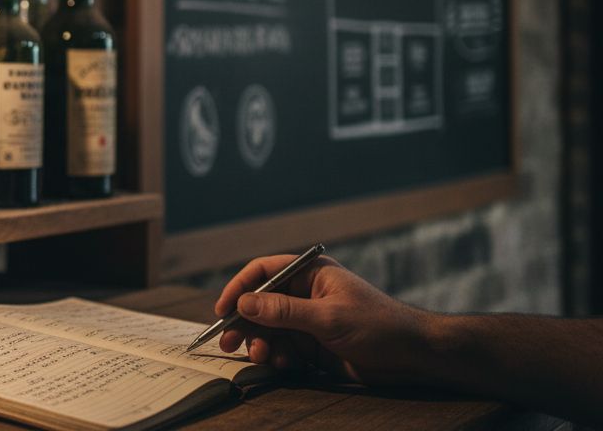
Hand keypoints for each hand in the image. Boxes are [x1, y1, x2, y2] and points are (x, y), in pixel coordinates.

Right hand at [214, 254, 435, 384]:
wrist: (413, 357)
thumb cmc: (378, 325)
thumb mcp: (328, 317)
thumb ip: (284, 311)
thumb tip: (244, 303)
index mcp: (310, 274)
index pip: (263, 272)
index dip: (239, 288)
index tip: (223, 310)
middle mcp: (305, 294)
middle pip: (260, 304)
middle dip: (244, 323)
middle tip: (229, 343)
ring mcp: (308, 321)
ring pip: (269, 329)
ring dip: (259, 343)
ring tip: (261, 356)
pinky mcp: (313, 345)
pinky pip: (283, 348)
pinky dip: (277, 357)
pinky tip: (283, 364)